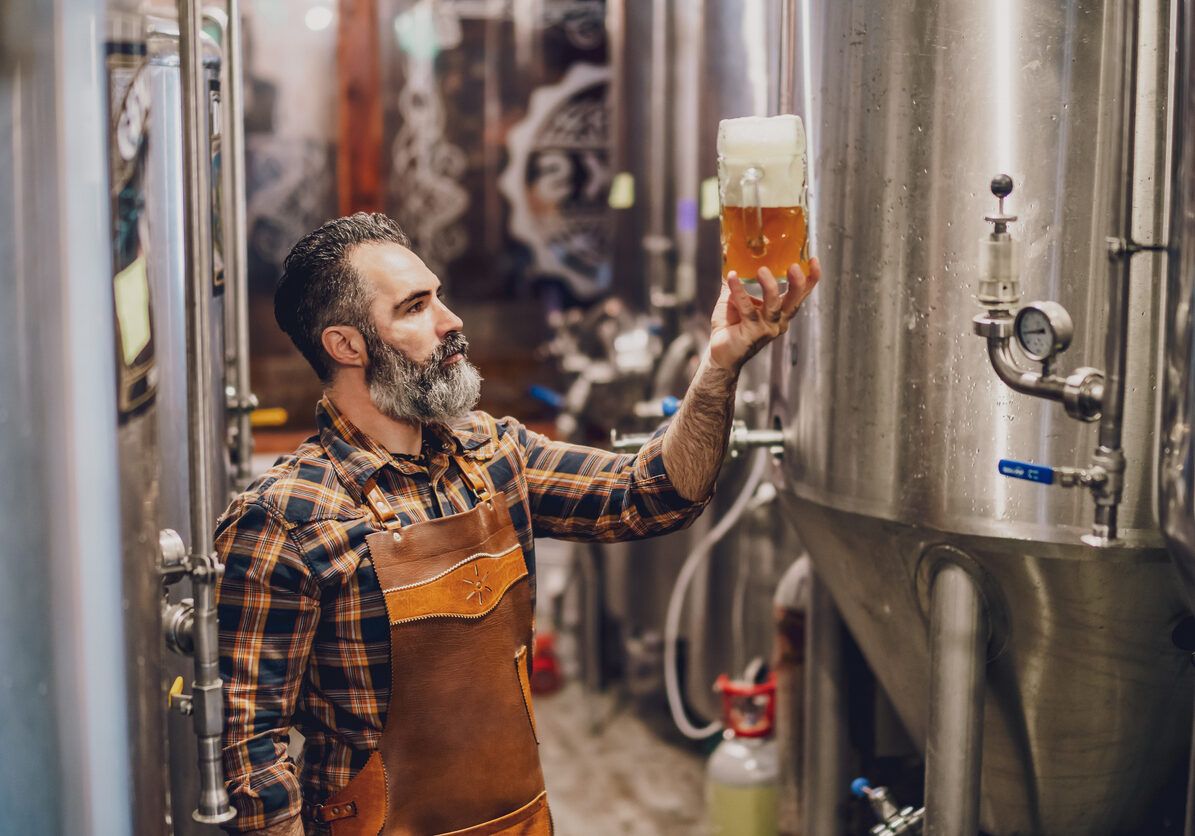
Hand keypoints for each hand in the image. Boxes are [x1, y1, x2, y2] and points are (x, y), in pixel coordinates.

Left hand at [708, 258, 819, 372]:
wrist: (719, 353)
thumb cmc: (730, 326)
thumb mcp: (737, 299)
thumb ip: (739, 282)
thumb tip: (732, 258)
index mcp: (781, 313)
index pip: (800, 295)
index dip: (810, 279)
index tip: (813, 260)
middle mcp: (778, 322)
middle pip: (794, 302)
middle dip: (798, 283)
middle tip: (794, 266)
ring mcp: (766, 329)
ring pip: (773, 306)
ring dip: (770, 287)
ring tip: (762, 270)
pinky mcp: (751, 334)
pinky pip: (747, 310)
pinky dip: (739, 292)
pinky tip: (732, 277)